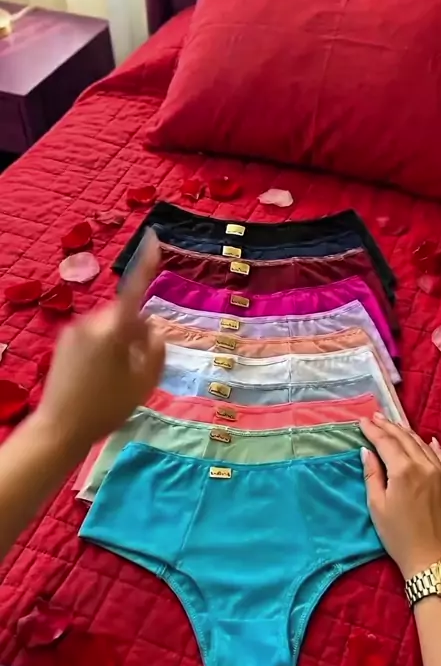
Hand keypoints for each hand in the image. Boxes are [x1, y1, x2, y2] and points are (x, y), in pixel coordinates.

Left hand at [36, 230, 164, 454]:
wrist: (60, 428)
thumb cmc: (107, 408)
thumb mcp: (144, 383)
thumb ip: (155, 350)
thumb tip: (150, 328)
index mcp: (113, 331)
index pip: (134, 290)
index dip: (145, 264)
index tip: (152, 238)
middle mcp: (90, 323)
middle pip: (122, 314)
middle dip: (133, 330)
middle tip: (136, 365)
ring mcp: (73, 331)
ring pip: (107, 326)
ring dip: (117, 340)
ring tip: (115, 376)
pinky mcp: (63, 342)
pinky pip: (92, 335)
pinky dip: (102, 347)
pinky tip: (98, 376)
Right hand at [360, 414, 440, 579]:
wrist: (434, 562)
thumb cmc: (399, 538)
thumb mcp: (377, 507)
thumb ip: (372, 475)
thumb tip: (367, 452)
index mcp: (403, 471)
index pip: (385, 442)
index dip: (373, 430)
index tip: (362, 421)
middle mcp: (425, 467)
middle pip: (404, 439)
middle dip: (388, 426)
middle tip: (376, 417)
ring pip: (424, 446)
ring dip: (408, 433)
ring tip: (395, 426)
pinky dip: (434, 447)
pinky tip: (429, 440)